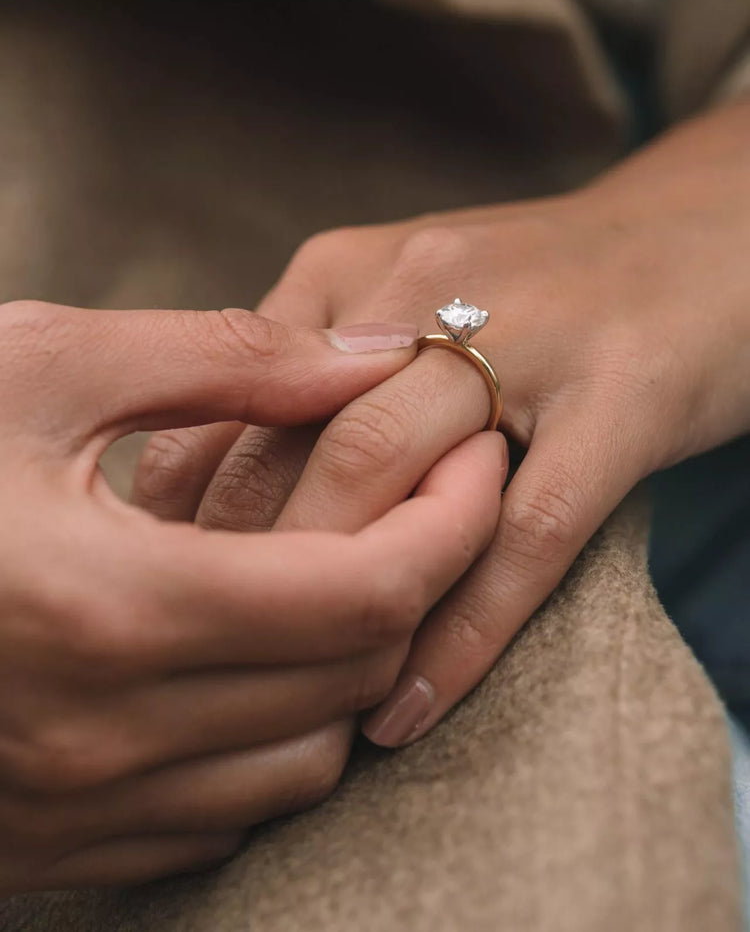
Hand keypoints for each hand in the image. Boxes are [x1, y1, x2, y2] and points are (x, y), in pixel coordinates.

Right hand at [0, 299, 505, 891]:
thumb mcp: (41, 365)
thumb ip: (223, 359)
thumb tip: (367, 359)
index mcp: (108, 604)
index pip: (364, 590)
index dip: (451, 520)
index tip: (480, 455)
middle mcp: (104, 732)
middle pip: (352, 676)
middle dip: (422, 583)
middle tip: (435, 499)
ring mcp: (80, 803)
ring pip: (306, 759)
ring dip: (355, 664)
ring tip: (349, 570)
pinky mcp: (60, 835)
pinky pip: (231, 812)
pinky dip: (279, 730)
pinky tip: (261, 653)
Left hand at [134, 100, 749, 746]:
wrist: (700, 237)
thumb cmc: (537, 290)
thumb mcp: (408, 296)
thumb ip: (317, 368)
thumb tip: (210, 482)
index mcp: (356, 267)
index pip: (230, 397)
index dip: (184, 506)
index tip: (160, 588)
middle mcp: (427, 286)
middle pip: (298, 443)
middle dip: (243, 567)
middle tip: (213, 657)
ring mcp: (532, 336)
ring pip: (391, 473)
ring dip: (333, 599)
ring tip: (301, 693)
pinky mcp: (623, 394)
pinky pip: (524, 534)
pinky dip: (457, 635)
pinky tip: (402, 713)